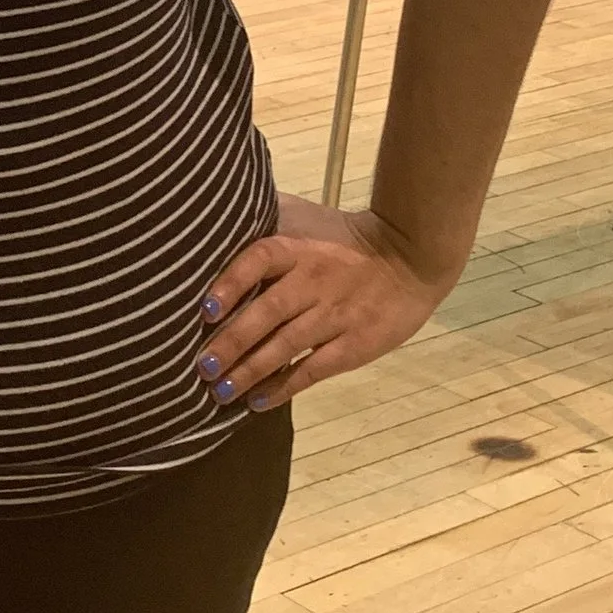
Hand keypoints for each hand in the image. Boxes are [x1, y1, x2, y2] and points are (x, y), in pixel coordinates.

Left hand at [195, 197, 449, 412]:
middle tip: (201, 367)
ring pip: (285, 347)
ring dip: (250, 371)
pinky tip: (257, 402)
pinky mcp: (353, 345)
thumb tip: (221, 210)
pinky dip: (284, 388)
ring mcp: (334, 316)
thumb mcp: (309, 218)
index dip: (231, 283)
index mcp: (299, 248)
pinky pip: (313, 370)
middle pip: (267, 313)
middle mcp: (313, 282)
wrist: (411, 257)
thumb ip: (268, 215)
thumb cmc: (346, 239)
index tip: (206, 310)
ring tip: (220, 392)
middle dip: (231, 342)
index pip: (259, 260)